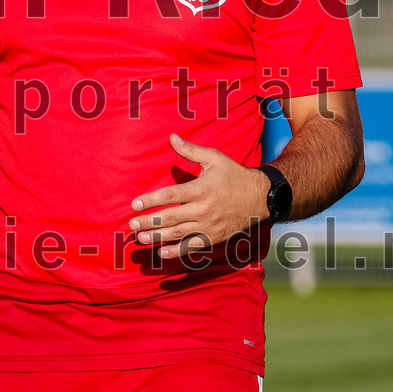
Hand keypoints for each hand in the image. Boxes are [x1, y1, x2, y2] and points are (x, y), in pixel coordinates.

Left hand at [128, 134, 268, 258]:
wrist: (260, 198)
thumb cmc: (233, 175)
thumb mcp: (214, 158)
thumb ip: (191, 150)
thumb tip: (172, 138)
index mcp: (201, 189)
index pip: (170, 195)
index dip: (151, 200)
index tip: (135, 204)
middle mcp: (203, 210)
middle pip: (171, 217)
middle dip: (149, 222)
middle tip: (132, 224)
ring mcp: (208, 226)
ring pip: (178, 234)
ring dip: (157, 238)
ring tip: (140, 238)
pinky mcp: (213, 238)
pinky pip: (192, 247)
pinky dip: (176, 252)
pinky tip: (161, 253)